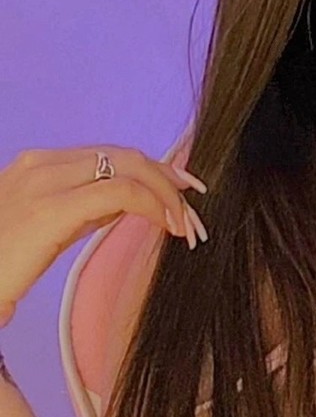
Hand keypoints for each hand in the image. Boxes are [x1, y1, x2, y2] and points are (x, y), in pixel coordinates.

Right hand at [0, 145, 208, 327]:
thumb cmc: (3, 262)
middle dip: (168, 178)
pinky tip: (167, 226)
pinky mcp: (51, 208)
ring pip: (129, 168)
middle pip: (126, 155)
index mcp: (40, 164)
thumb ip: (87, 208)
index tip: (184, 188)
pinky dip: (153, 205)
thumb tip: (131, 203)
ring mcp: (44, 182)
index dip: (155, 169)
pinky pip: (120, 193)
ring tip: (185, 224)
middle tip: (195, 205)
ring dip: (166, 194)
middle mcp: (41, 163)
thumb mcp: (50, 226)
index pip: (113, 154)